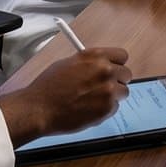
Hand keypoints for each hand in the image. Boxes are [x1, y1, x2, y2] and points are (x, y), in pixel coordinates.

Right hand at [0, 45, 131, 144]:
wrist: (39, 109)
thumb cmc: (48, 87)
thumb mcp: (68, 64)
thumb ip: (89, 63)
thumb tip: (100, 66)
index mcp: (95, 56)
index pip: (122, 56)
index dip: (117, 64)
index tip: (114, 69)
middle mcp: (105, 70)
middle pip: (126, 74)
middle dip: (117, 81)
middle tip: (103, 87)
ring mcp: (108, 90)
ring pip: (123, 92)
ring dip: (112, 96)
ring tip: (93, 100)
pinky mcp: (107, 108)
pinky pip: (115, 108)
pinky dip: (105, 110)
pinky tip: (88, 109)